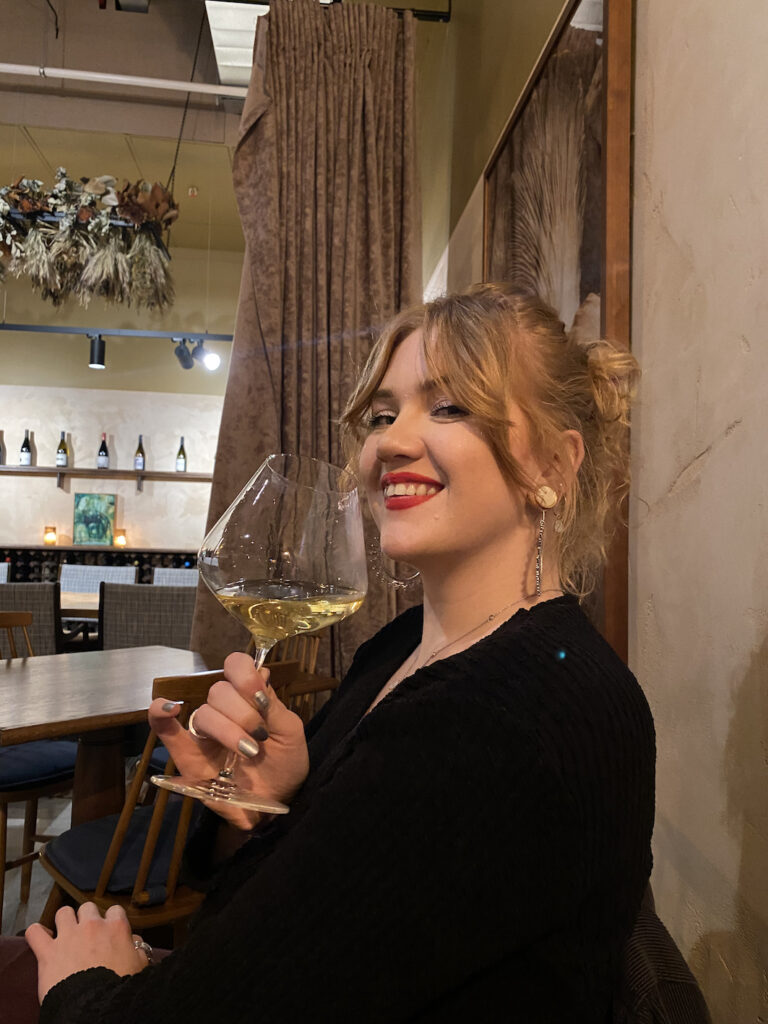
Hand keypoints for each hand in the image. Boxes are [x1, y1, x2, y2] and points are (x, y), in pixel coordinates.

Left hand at [26, 903, 147, 1003]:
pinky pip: (35, 932)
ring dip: (64, 921)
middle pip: (87, 907)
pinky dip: (36, 933)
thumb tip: (135, 942)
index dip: (111, 921)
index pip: (114, 911)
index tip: (109, 931)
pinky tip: (41, 938)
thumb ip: (138, 949)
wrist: (96, 1006)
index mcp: (116, 928)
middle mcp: (92, 926)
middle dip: (87, 918)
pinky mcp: (48, 952)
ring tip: (65, 933)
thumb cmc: (119, 988)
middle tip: (87, 935)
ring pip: (63, 912)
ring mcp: (68, 936)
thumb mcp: (139, 965)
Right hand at [149, 652, 309, 829]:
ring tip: (249, 751)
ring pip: (204, 712)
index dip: (245, 676)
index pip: (235, 667)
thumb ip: (274, 705)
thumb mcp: (290, 733)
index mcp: (247, 698)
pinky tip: (168, 709)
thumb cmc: (285, 765)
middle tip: (259, 735)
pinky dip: (160, 715)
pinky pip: (165, 731)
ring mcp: (204, 733)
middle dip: (243, 713)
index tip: (260, 698)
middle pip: (219, 691)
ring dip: (228, 729)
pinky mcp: (188, 757)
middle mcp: (223, 710)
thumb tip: (261, 672)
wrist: (277, 803)